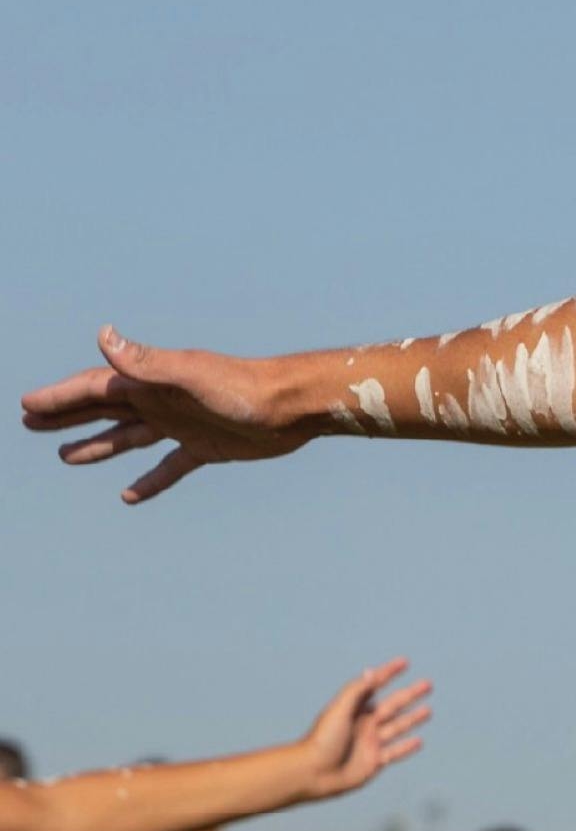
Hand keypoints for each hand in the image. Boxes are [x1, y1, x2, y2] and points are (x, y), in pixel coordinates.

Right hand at [20, 325, 310, 503]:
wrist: (294, 406)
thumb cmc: (246, 387)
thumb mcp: (192, 375)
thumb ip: (148, 362)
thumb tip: (103, 335)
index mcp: (153, 383)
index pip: (95, 387)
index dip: (60, 397)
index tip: (26, 405)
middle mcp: (164, 401)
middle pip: (104, 408)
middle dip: (67, 415)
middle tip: (29, 423)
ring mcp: (184, 424)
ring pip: (130, 436)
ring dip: (98, 445)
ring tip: (66, 457)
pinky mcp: (207, 447)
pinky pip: (169, 467)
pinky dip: (150, 480)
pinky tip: (130, 495)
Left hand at [300, 658, 431, 800]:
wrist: (313, 774)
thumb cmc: (322, 739)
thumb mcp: (339, 710)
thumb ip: (356, 691)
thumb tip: (372, 671)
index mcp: (355, 709)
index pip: (376, 686)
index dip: (389, 673)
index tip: (404, 662)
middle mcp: (365, 723)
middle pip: (393, 705)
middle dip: (410, 695)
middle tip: (427, 684)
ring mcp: (371, 743)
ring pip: (398, 727)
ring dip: (413, 718)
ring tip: (428, 710)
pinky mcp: (374, 762)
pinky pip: (395, 752)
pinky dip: (407, 747)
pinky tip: (419, 741)